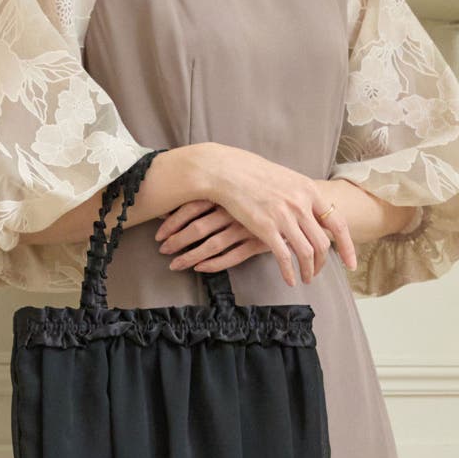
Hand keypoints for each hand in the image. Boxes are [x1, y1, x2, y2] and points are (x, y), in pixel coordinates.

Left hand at [155, 200, 275, 275]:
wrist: (300, 203)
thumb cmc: (263, 194)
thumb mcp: (238, 189)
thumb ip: (216, 195)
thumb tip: (182, 198)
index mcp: (226, 193)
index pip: (191, 207)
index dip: (172, 222)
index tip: (158, 234)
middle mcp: (234, 210)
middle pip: (197, 228)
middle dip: (176, 241)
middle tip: (162, 251)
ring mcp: (246, 226)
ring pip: (211, 245)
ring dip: (189, 257)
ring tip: (175, 266)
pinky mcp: (258, 242)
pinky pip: (231, 256)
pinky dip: (213, 264)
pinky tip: (200, 269)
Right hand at [170, 143, 356, 286]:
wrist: (228, 171)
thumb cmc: (253, 174)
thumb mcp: (286, 179)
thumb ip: (301, 196)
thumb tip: (310, 211)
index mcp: (309, 191)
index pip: (338, 223)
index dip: (347, 246)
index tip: (351, 263)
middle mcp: (301, 204)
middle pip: (323, 242)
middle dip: (323, 263)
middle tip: (316, 273)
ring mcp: (285, 216)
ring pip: (307, 252)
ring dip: (308, 270)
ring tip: (305, 279)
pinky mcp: (266, 228)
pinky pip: (284, 257)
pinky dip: (290, 272)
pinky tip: (290, 280)